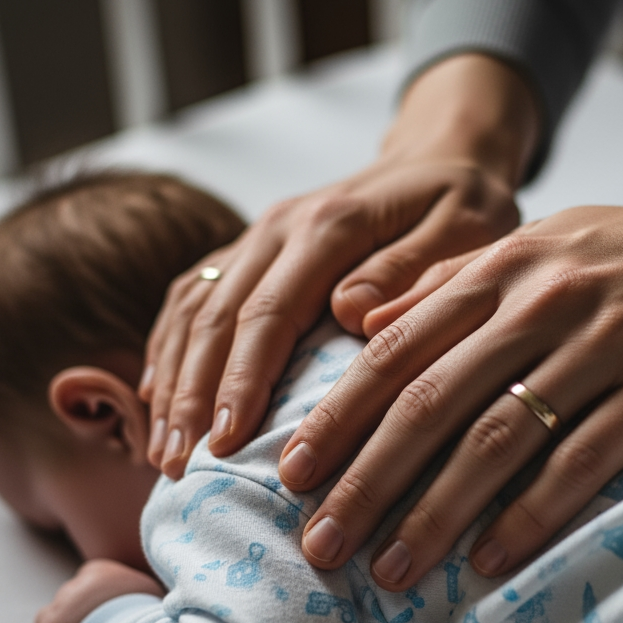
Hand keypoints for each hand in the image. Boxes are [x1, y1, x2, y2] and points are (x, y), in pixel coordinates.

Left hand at [24, 560, 163, 622]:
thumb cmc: (150, 618)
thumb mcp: (153, 593)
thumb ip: (140, 590)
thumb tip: (146, 596)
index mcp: (99, 572)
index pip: (88, 576)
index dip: (96, 597)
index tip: (108, 612)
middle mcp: (72, 589)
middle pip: (67, 599)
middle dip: (77, 616)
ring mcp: (54, 617)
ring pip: (45, 621)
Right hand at [141, 54, 539, 478]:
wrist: (441, 157)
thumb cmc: (464, 203)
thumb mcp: (464, 230)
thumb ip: (409, 270)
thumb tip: (349, 313)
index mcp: (329, 225)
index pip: (270, 312)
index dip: (242, 380)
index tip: (226, 441)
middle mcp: (280, 227)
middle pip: (216, 316)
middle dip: (192, 395)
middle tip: (181, 465)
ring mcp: (259, 237)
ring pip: (192, 309)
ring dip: (172, 380)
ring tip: (163, 452)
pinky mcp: (253, 251)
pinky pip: (192, 297)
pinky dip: (169, 349)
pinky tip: (159, 400)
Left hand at [278, 155, 622, 588]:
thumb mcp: (539, 245)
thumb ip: (448, 281)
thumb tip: (359, 321)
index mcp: (504, 265)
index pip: (397, 349)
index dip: (339, 416)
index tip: (291, 475)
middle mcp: (544, 299)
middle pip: (431, 402)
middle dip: (366, 480)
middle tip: (319, 545)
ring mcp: (607, 341)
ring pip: (499, 438)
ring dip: (437, 513)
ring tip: (391, 573)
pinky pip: (585, 458)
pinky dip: (533, 513)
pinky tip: (492, 560)